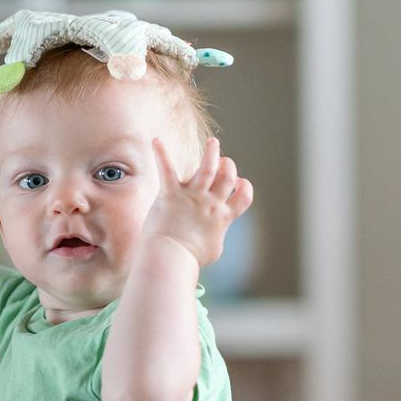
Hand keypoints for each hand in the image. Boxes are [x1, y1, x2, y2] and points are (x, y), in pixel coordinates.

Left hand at [143, 137, 253, 268]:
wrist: (172, 258)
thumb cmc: (189, 260)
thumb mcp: (212, 250)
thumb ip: (215, 237)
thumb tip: (213, 239)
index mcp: (222, 217)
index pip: (243, 196)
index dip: (244, 188)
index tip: (240, 184)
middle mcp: (211, 203)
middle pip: (227, 177)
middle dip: (228, 167)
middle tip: (224, 162)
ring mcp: (191, 197)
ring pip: (206, 168)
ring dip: (211, 153)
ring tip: (213, 143)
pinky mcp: (170, 194)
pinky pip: (167, 169)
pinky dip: (162, 153)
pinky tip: (156, 140)